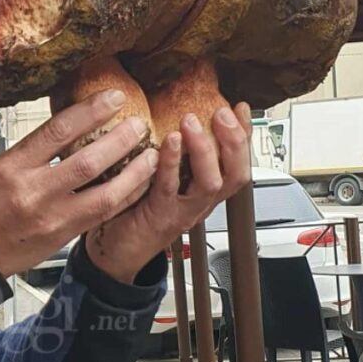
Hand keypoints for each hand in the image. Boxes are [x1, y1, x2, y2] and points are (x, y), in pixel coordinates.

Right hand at [0, 90, 158, 277]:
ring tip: (150, 154)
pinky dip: (126, 196)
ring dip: (134, 171)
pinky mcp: (64, 235)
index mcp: (12, 166)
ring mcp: (51, 216)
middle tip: (138, 125)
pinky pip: (104, 213)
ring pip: (104, 192)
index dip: (90, 111)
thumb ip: (36, 150)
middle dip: (120, 140)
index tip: (113, 99)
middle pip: (87, 161)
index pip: (57, 131)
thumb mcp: (0, 167)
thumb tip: (74, 125)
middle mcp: (32, 191)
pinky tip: (139, 183)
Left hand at [86, 103, 252, 282]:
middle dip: (235, 142)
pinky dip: (172, 163)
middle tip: (223, 113)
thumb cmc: (136, 213)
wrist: (117, 254)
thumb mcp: (164, 180)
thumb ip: (176, 156)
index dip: (245, 137)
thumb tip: (177, 119)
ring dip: (205, 150)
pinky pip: (170, 188)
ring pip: (210, 183)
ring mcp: (182, 212)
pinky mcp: (158, 216)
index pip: (236, 164)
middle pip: (235, 176)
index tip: (242, 108)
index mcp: (204, 193)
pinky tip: (171, 141)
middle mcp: (199, 204)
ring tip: (194, 122)